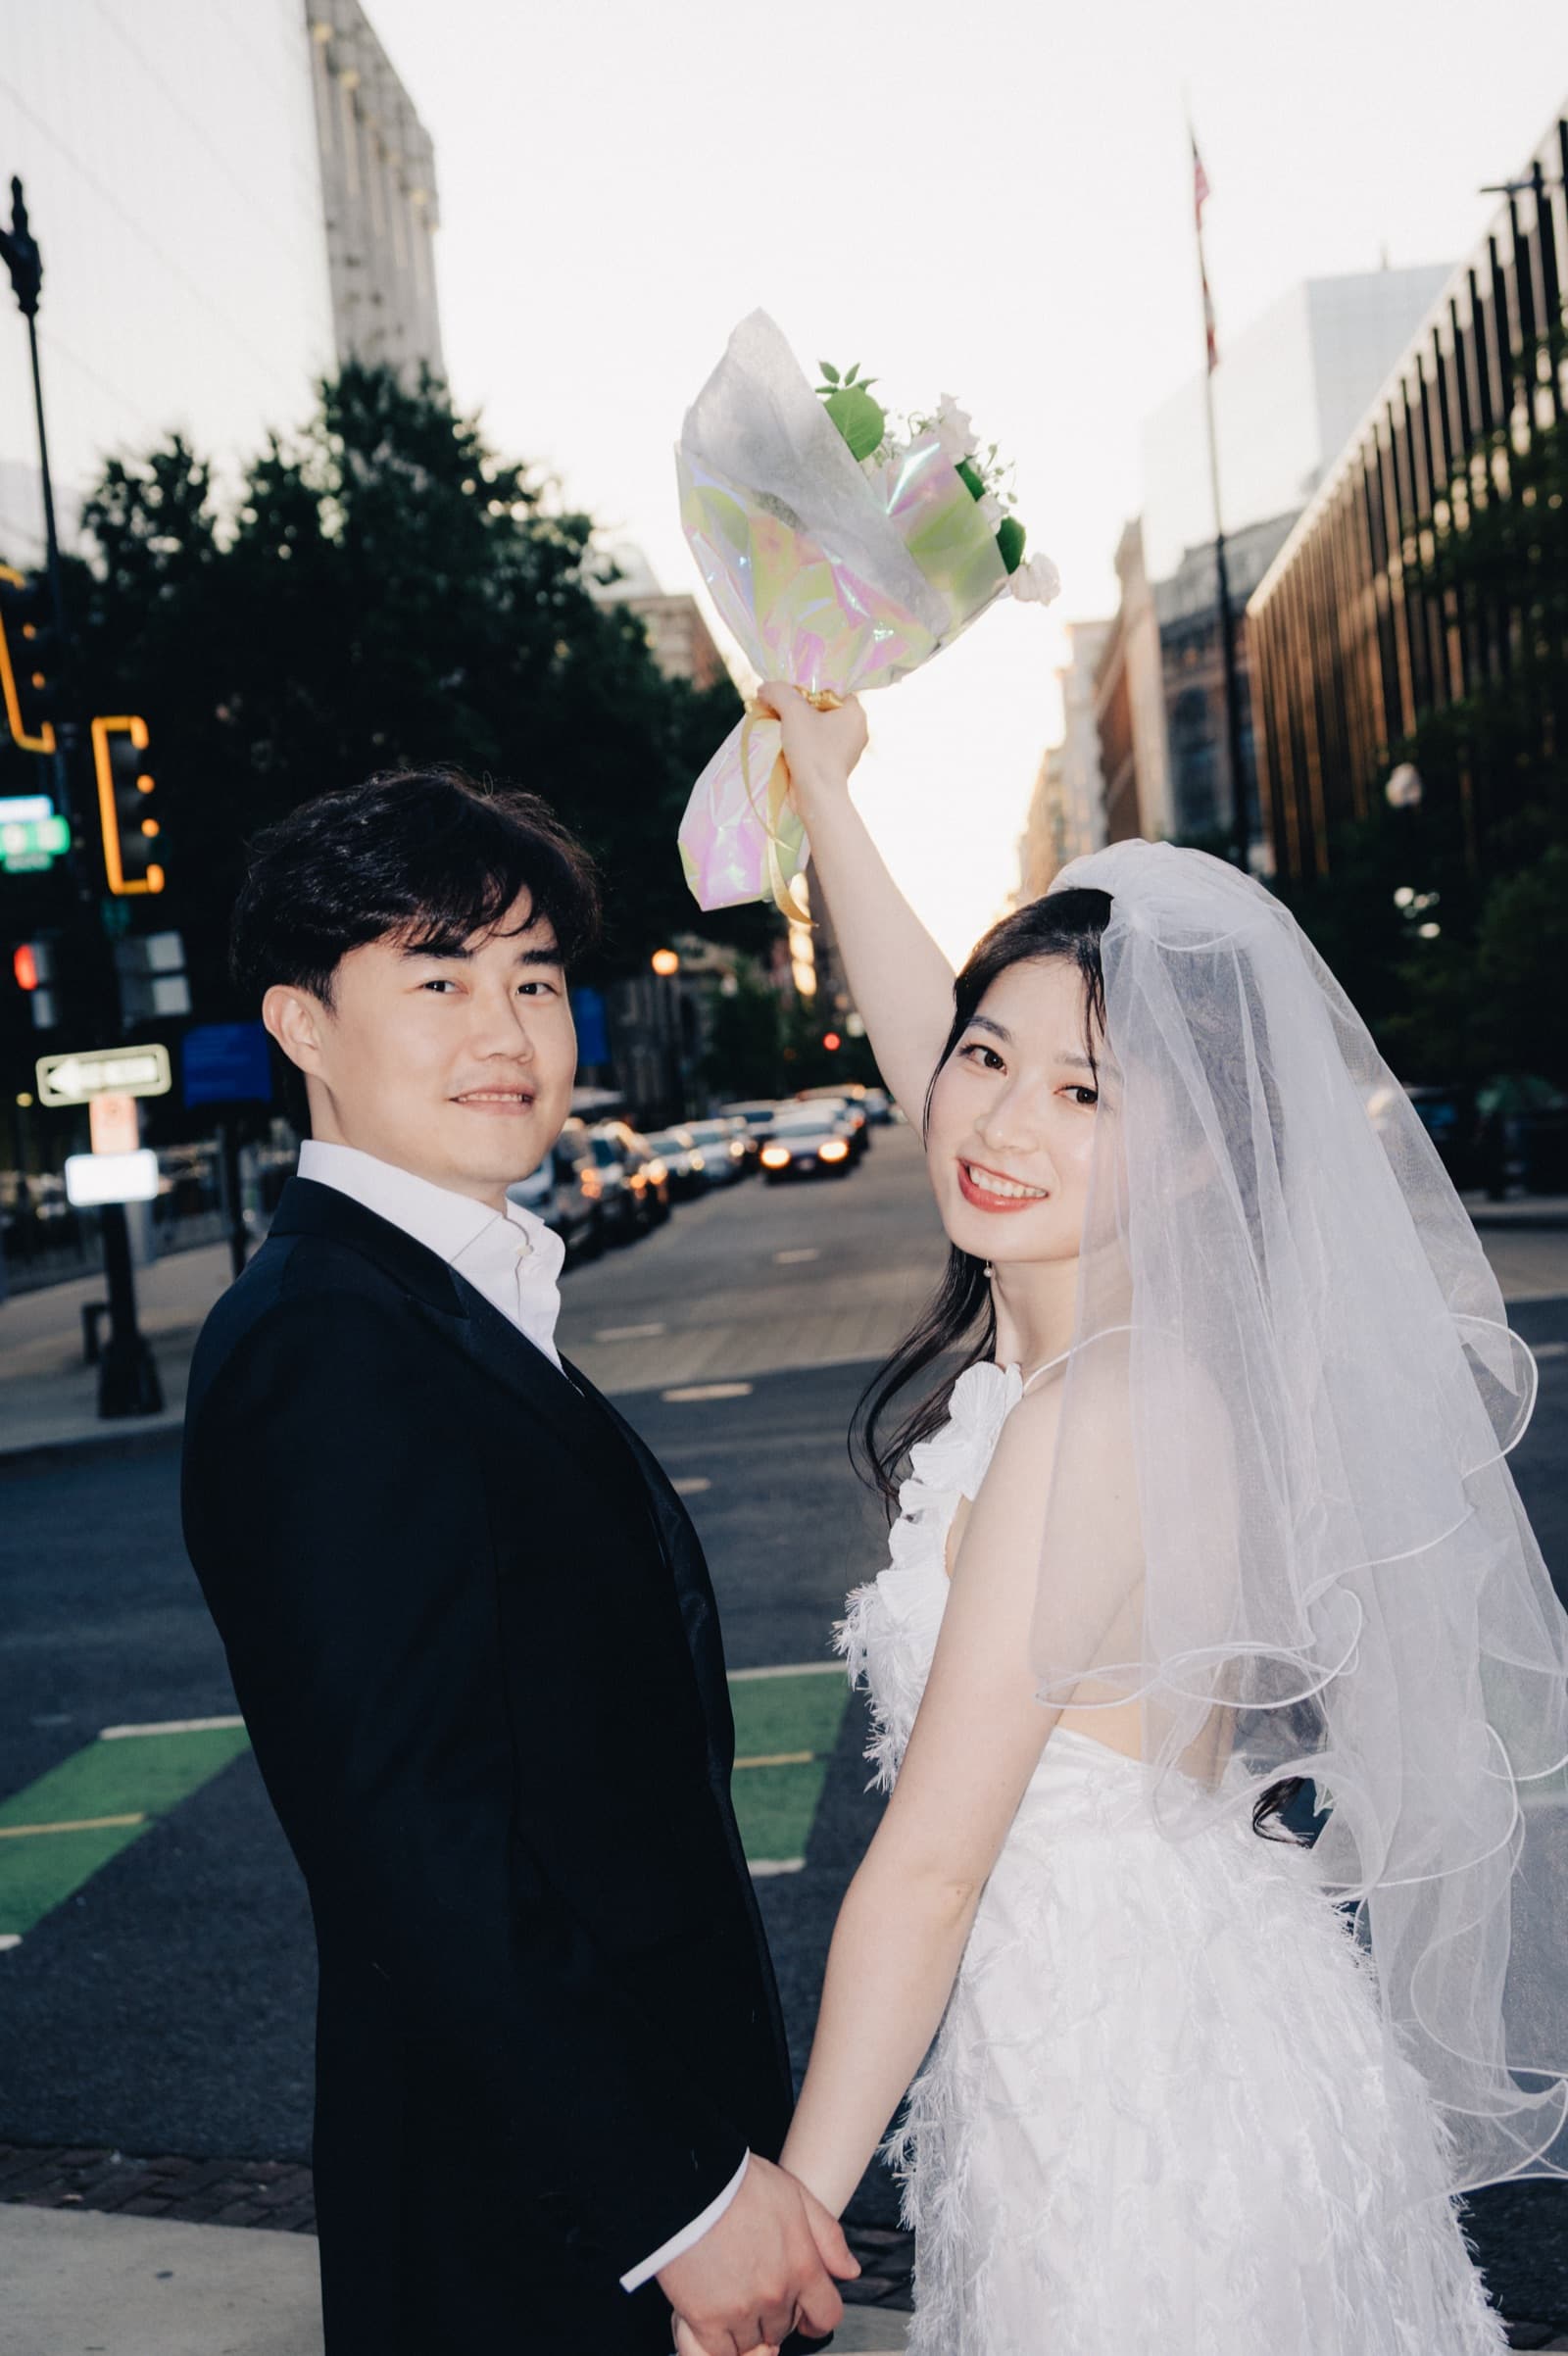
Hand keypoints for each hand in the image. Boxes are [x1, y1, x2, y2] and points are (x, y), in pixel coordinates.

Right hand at [658, 2151, 857, 2355]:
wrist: (691, 2184)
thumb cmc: (740, 2183)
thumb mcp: (797, 2196)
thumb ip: (828, 2237)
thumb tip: (850, 2271)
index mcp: (803, 2268)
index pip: (826, 2316)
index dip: (815, 2317)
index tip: (804, 2315)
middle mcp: (776, 2296)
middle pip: (784, 2329)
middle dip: (774, 2315)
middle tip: (756, 2290)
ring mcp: (742, 2311)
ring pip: (752, 2343)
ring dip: (746, 2328)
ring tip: (731, 2298)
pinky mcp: (706, 2319)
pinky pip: (721, 2351)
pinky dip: (720, 2342)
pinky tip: (714, 2317)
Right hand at [756, 683, 867, 806]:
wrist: (817, 795)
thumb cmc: (811, 749)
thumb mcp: (792, 711)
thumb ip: (778, 692)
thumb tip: (764, 688)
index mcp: (855, 713)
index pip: (831, 692)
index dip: (809, 694)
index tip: (792, 704)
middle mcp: (857, 731)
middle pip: (823, 711)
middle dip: (801, 713)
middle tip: (782, 716)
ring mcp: (848, 752)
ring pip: (820, 731)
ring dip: (800, 731)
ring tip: (782, 734)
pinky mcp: (837, 768)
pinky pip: (819, 749)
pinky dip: (804, 748)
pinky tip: (789, 751)